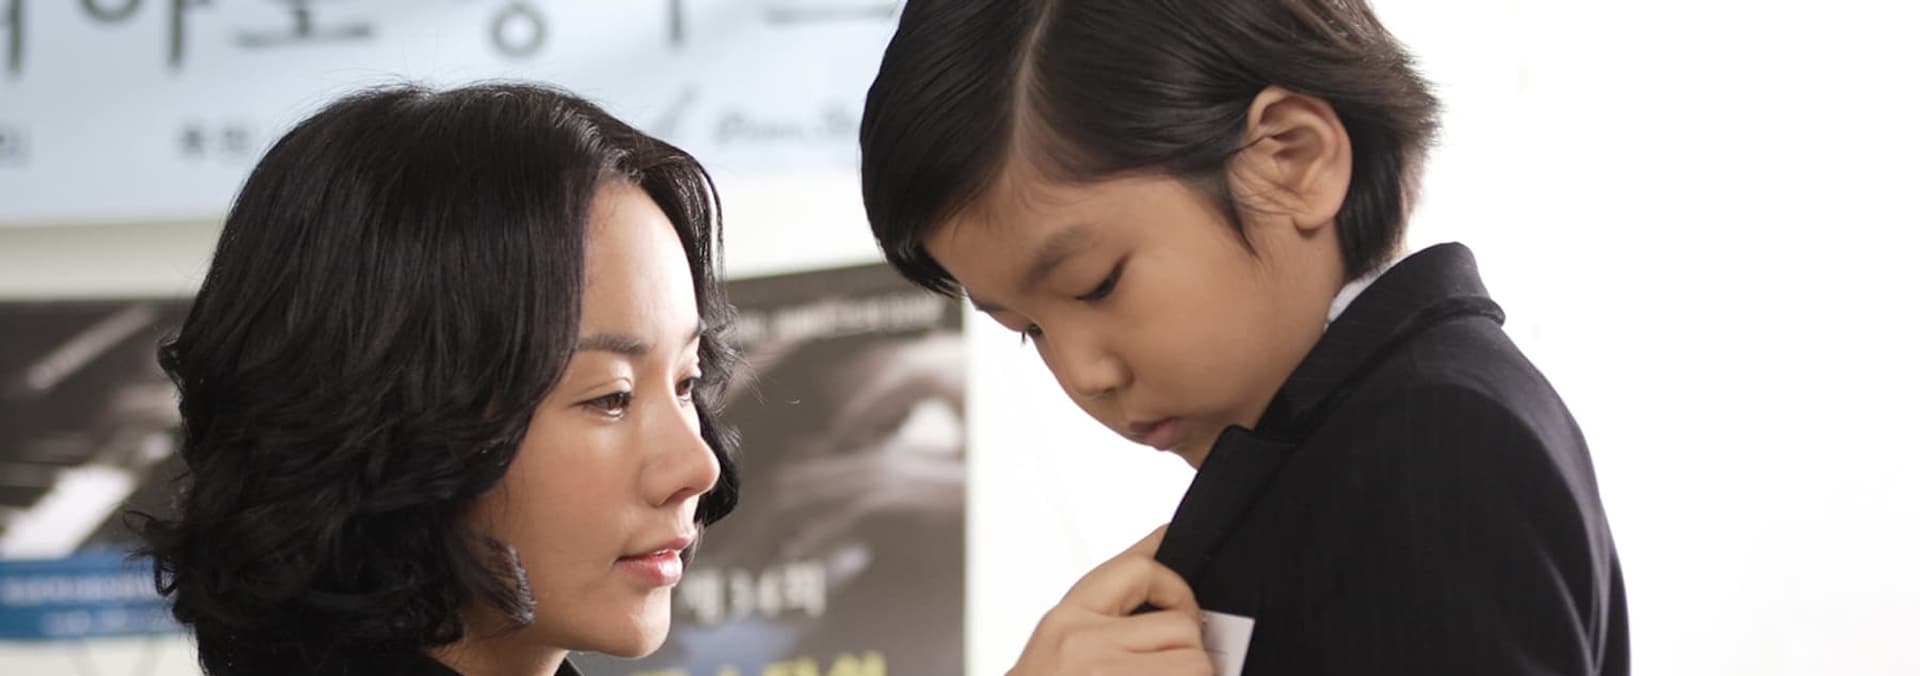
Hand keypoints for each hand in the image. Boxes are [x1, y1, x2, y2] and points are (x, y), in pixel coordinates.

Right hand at [1007, 526, 1213, 675]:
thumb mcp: (1061, 641)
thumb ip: (1109, 601)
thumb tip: (1164, 537)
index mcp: (1065, 621)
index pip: (1139, 569)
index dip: (1175, 583)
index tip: (1183, 604)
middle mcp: (1083, 645)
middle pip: (1181, 624)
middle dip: (1187, 649)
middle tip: (1168, 667)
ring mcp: (1108, 675)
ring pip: (1196, 663)